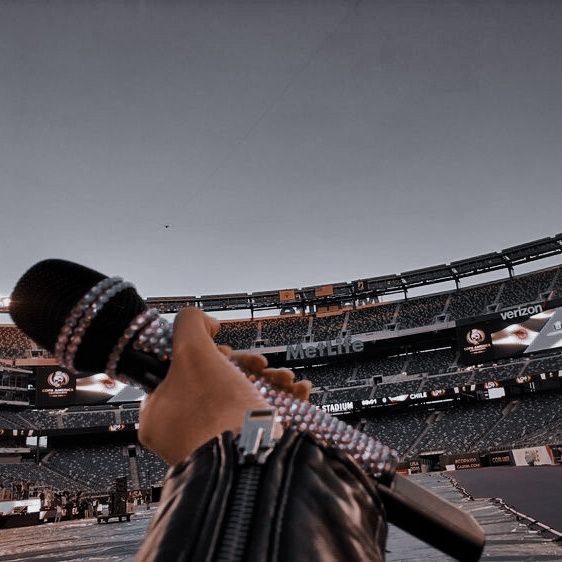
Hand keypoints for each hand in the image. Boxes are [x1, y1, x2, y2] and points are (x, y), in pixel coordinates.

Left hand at [139, 308, 310, 464]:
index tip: (226, 353)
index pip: (182, 368)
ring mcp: (213, 442)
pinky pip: (261, 418)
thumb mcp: (192, 351)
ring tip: (285, 379)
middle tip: (260, 365)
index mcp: (159, 411)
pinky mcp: (242, 451)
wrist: (250, 464)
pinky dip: (281, 400)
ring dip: (269, 379)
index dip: (209, 353)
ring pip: (242, 397)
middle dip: (247, 365)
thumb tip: (203, 321)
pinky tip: (297, 391)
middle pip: (217, 380)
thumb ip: (189, 323)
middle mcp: (183, 430)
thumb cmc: (215, 414)